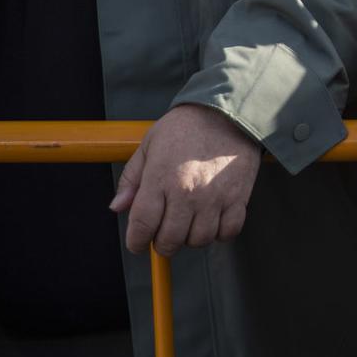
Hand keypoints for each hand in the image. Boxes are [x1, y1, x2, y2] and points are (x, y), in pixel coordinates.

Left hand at [110, 105, 261, 255]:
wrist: (226, 112)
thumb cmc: (185, 127)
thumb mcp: (149, 145)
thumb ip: (131, 178)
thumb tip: (118, 207)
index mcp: (160, 178)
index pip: (142, 225)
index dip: (136, 241)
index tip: (138, 243)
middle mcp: (186, 192)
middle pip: (170, 240)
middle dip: (162, 244)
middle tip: (163, 234)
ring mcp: (214, 197)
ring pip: (199, 240)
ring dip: (191, 239)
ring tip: (189, 224)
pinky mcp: (238, 198)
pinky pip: (228, 232)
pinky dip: (220, 233)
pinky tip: (212, 220)